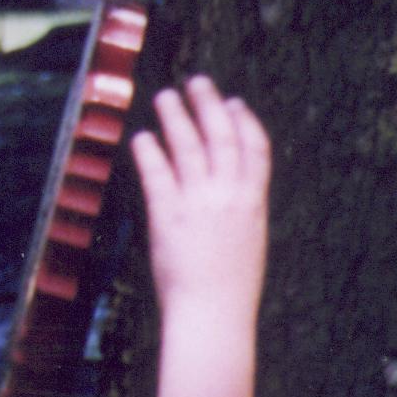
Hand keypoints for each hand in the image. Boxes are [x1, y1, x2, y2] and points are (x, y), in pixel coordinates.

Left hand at [130, 75, 271, 317]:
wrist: (213, 315)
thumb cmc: (230, 287)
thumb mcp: (248, 242)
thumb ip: (240, 212)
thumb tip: (232, 190)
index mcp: (254, 204)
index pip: (255, 150)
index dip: (246, 121)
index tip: (236, 102)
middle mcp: (229, 197)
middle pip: (222, 137)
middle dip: (210, 105)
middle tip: (197, 82)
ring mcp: (199, 204)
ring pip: (188, 147)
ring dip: (175, 117)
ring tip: (165, 97)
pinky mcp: (168, 215)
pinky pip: (157, 173)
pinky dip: (149, 151)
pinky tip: (141, 137)